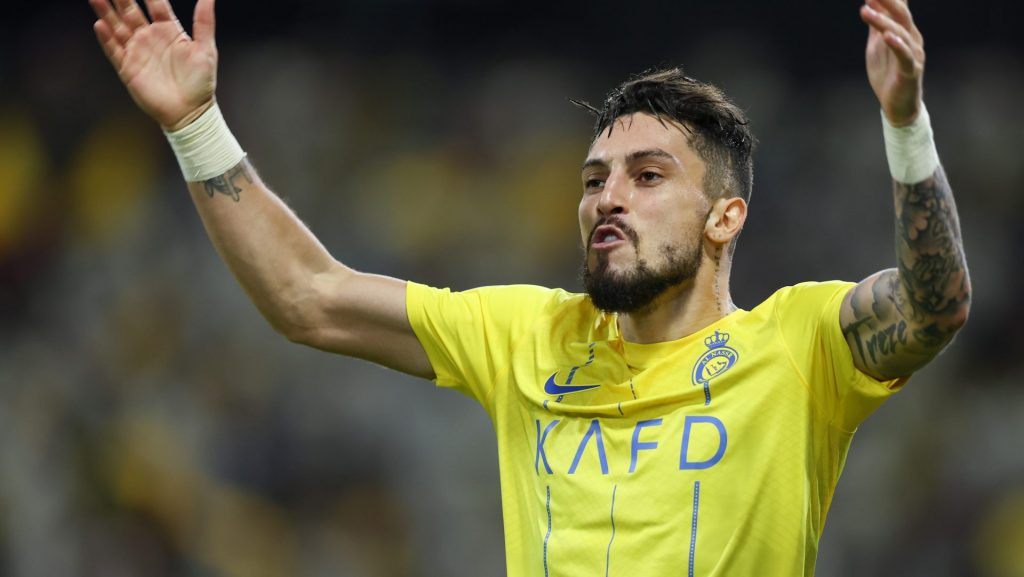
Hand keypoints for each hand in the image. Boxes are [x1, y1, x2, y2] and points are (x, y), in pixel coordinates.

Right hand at [90, 0, 217, 130]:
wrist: (190, 112)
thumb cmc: (201, 82)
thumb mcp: (206, 49)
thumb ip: (204, 21)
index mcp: (169, 30)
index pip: (155, 3)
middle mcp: (150, 37)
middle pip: (130, 11)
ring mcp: (137, 52)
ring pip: (117, 26)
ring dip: (106, 11)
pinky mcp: (128, 68)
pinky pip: (114, 50)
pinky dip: (106, 38)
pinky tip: (99, 24)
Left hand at [860, 0, 923, 126]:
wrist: (897, 106)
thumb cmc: (888, 74)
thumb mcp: (876, 46)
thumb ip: (875, 26)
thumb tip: (869, 4)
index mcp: (905, 32)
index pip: (899, 9)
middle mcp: (912, 39)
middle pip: (901, 15)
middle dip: (887, 1)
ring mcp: (913, 54)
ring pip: (900, 33)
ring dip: (882, 21)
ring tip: (866, 12)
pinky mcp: (911, 70)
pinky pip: (904, 55)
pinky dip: (896, 44)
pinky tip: (886, 36)